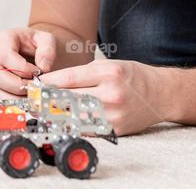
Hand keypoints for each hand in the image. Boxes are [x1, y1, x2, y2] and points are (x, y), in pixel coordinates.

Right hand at [0, 28, 56, 100]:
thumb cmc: (40, 46)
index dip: (21, 68)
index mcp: (5, 40)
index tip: (37, 72)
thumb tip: (43, 68)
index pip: (5, 55)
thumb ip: (47, 50)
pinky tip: (24, 105)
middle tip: (34, 88)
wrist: (39, 53)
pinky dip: (8, 106)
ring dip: (13, 99)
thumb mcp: (47, 40)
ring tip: (31, 98)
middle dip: (17, 86)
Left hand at [38, 59, 167, 134]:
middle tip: (34, 101)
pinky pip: (88, 130)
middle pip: (69, 99)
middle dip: (48, 100)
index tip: (34, 85)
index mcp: (107, 72)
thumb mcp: (107, 65)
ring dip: (57, 116)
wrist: (161, 94)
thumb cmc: (131, 76)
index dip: (47, 83)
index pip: (68, 78)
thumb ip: (80, 75)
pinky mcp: (117, 130)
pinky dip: (73, 126)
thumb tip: (51, 84)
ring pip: (75, 117)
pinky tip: (63, 122)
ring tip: (44, 112)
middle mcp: (111, 93)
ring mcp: (114, 114)